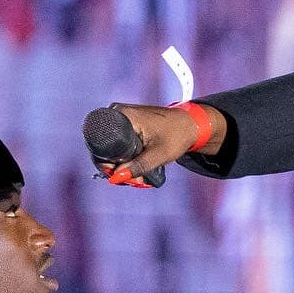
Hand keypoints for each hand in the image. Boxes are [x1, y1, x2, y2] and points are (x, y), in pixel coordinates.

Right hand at [93, 101, 226, 184]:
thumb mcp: (159, 154)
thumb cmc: (178, 135)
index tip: (115, 175)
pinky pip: (120, 145)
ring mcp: (124, 118)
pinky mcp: (129, 125)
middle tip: (131, 179)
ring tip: (138, 176)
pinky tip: (137, 169)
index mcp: (124, 115)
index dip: (105, 162)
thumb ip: (138, 166)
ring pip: (113, 148)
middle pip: (106, 147)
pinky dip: (127, 158)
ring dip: (122, 165)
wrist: (193, 125)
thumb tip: (115, 178)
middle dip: (115, 167)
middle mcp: (120, 113)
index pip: (100, 142)